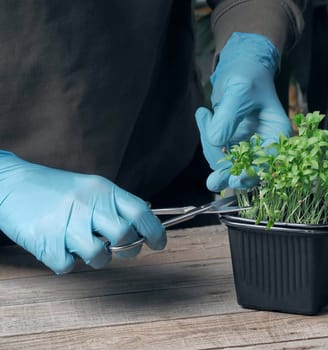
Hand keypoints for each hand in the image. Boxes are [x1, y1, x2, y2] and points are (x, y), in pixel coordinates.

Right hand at [0, 151, 165, 273]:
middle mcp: (88, 205)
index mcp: (103, 190)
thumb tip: (145, 226)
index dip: (155, 231)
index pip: (141, 213)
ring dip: (97, 258)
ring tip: (84, 245)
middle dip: (128, 248)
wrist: (8, 184)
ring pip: (100, 256)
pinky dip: (65, 261)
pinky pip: (68, 265)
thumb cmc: (53, 190)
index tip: (159, 244)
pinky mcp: (46, 242)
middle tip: (121, 249)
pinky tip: (58, 246)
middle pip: (125, 236)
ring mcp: (67, 224)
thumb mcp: (90, 187)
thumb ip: (115, 205)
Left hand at [196, 32, 292, 191]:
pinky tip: (204, 115)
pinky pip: (218, 153)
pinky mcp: (234, 144)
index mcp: (278, 134)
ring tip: (204, 114)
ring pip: (228, 163)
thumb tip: (217, 141)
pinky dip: (207, 139)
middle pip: (247, 170)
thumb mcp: (239, 91)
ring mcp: (249, 146)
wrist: (241, 64)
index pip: (268, 163)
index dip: (252, 175)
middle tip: (212, 181)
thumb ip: (228, 117)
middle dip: (227, 172)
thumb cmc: (248, 74)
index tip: (233, 181)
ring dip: (210, 145)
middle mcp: (266, 144)